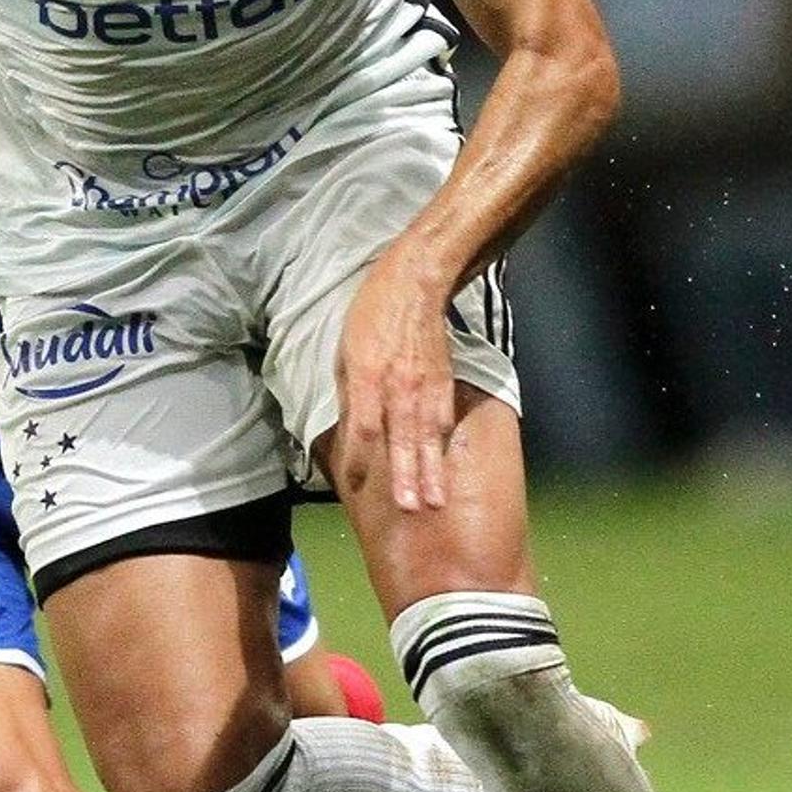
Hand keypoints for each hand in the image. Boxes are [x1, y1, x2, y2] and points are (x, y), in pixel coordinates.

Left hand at [336, 255, 458, 515]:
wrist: (417, 283)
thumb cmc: (372, 313)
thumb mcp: (346, 347)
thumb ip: (350, 388)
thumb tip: (349, 422)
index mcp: (368, 376)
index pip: (362, 425)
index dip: (358, 456)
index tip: (354, 483)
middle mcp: (398, 385)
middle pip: (402, 439)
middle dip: (406, 476)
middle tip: (410, 509)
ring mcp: (425, 385)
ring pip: (428, 436)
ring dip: (431, 470)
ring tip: (435, 501)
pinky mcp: (445, 381)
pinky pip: (444, 419)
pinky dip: (444, 446)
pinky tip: (446, 467)